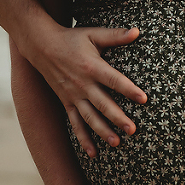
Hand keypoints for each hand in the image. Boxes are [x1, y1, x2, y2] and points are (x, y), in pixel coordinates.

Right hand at [20, 23, 146, 156]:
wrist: (41, 46)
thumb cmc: (72, 38)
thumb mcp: (94, 34)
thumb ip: (115, 36)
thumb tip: (137, 31)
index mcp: (92, 67)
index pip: (114, 80)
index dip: (128, 89)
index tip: (143, 99)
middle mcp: (82, 84)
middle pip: (103, 104)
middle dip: (118, 118)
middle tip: (133, 130)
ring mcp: (73, 96)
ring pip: (89, 117)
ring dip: (103, 131)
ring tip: (117, 143)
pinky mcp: (66, 102)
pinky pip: (75, 123)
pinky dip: (83, 138)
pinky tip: (93, 153)